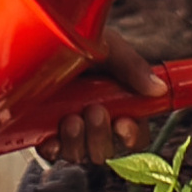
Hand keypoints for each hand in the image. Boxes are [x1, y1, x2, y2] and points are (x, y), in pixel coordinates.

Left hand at [44, 31, 166, 167]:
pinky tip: (51, 137)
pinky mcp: (42, 132)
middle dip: (101, 135)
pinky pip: (52, 154)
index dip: (132, 136)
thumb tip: (158, 88)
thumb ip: (132, 67)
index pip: (134, 134)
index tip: (124, 124)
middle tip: (93, 111)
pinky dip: (53, 148)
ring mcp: (67, 128)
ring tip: (70, 118)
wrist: (32, 36)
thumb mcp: (106, 46)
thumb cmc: (73, 38)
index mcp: (115, 102)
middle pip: (107, 150)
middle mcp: (93, 120)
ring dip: (77, 141)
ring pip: (80, 155)